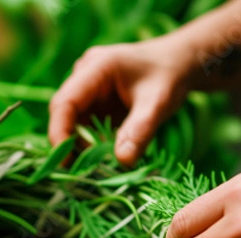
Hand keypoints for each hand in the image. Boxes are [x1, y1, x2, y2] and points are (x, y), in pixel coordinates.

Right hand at [48, 39, 191, 165]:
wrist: (181, 62)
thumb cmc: (170, 76)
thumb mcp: (158, 103)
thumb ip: (140, 131)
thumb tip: (122, 161)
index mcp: (96, 67)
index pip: (64, 102)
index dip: (59, 133)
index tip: (66, 161)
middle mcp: (84, 76)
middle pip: (63, 114)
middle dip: (69, 143)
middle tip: (84, 172)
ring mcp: (87, 90)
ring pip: (72, 123)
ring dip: (80, 147)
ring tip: (98, 168)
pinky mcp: (94, 103)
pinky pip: (85, 127)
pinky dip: (91, 145)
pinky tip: (104, 158)